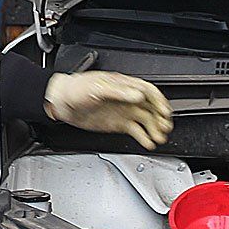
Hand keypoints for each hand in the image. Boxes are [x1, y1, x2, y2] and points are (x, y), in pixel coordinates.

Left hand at [43, 71, 172, 148]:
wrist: (62, 103)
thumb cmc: (76, 90)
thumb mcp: (97, 88)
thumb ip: (119, 92)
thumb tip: (138, 96)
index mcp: (124, 85)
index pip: (148, 91)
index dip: (159, 101)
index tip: (164, 112)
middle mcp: (127, 98)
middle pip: (151, 107)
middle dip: (161, 117)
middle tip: (166, 127)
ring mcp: (123, 111)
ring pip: (146, 120)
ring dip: (155, 129)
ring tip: (159, 138)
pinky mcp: (118, 123)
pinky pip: (136, 131)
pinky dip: (144, 137)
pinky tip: (149, 143)